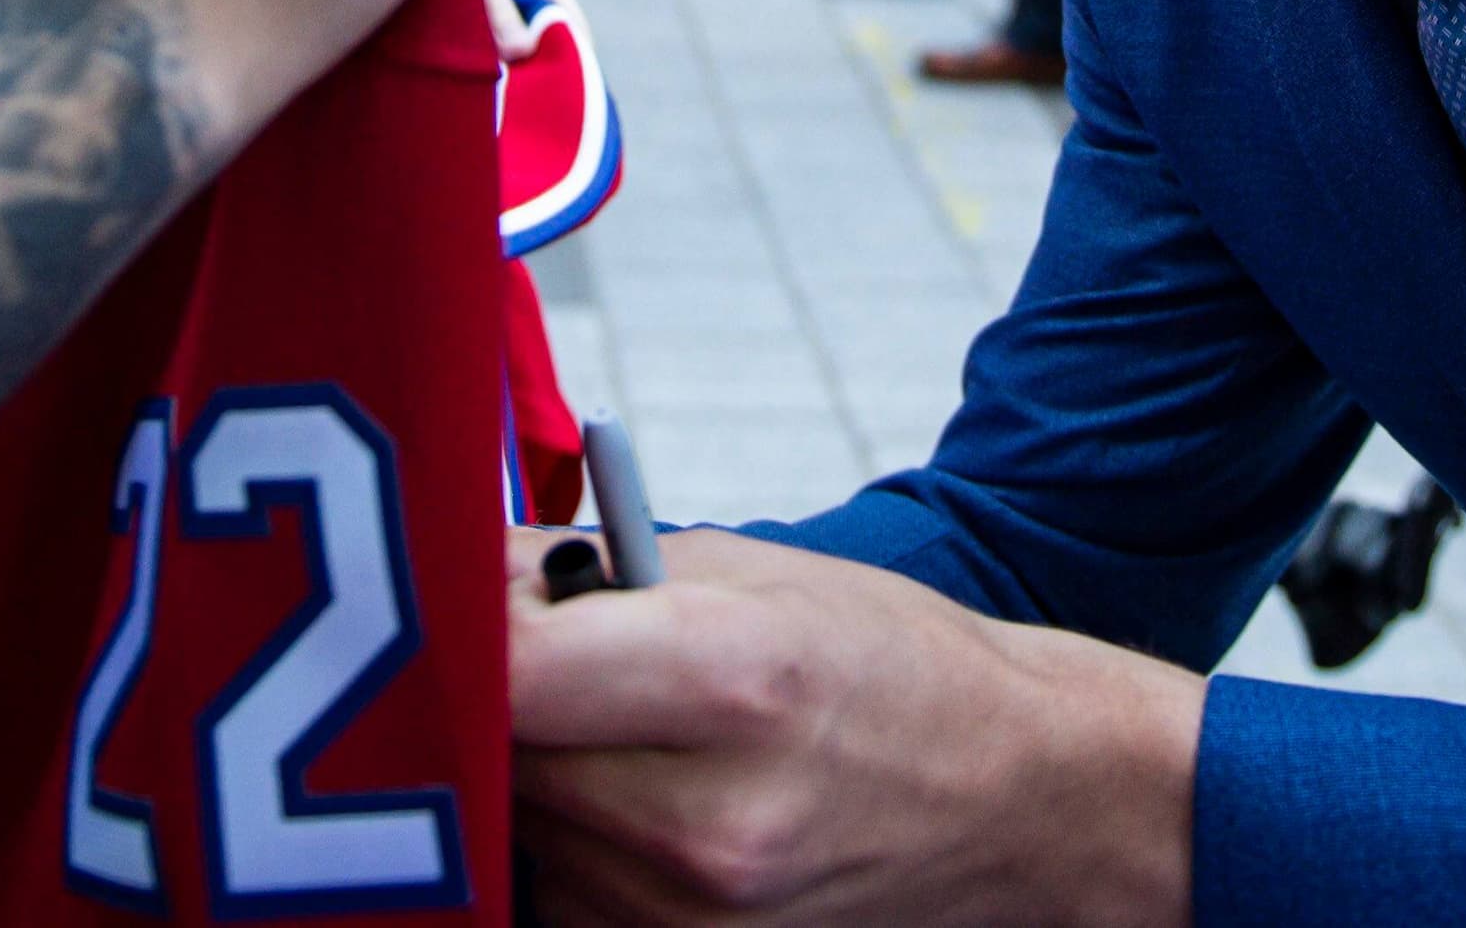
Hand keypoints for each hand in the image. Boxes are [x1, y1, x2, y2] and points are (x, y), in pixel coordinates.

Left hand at [508, 529, 1199, 927]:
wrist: (1018, 802)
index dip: (463, 628)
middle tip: (554, 659)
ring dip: (538, 781)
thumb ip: (583, 574)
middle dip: (502, 701)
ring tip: (632, 738)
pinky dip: (578, 851)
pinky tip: (651, 807)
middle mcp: (709, 823)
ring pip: (521, 836)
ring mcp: (697, 921)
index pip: (511, 671)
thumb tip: (446, 573)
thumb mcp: (751, 572)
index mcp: (735, 681)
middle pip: (497, 759)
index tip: (463, 604)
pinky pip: (563, 899)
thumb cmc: (887, 666)